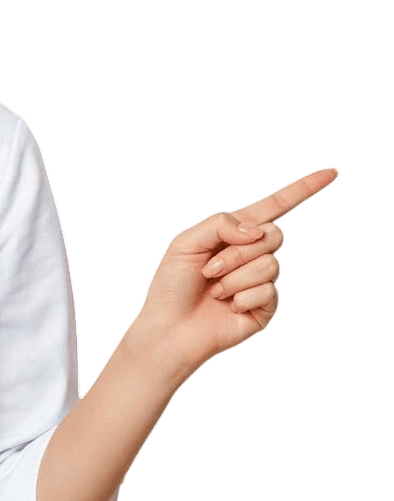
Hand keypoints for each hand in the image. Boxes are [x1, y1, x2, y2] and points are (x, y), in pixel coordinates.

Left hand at [132, 167, 338, 383]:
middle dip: (238, 252)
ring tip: (215, 290)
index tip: (331, 172)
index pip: (274, 206)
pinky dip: (241, 297)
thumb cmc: (172, 285)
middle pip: (274, 235)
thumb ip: (220, 224)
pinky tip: (228, 307)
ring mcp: (261, 280)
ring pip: (270, 264)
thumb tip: (258, 231)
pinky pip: (268, 291)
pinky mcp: (265, 306)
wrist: (169, 328)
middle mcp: (252, 254)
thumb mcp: (186, 242)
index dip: (303, 189)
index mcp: (234, 233)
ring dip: (235, 277)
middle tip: (210, 269)